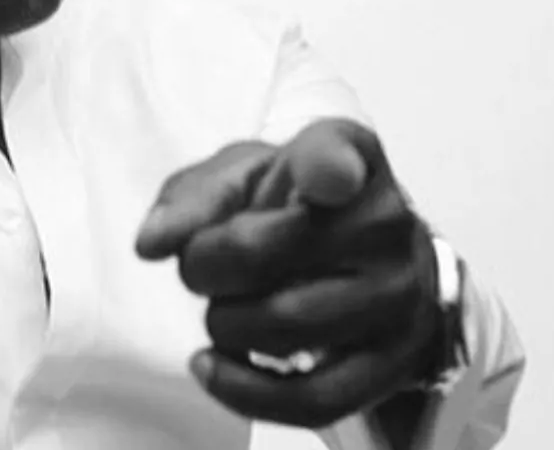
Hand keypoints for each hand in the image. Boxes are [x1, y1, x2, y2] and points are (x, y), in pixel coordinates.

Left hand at [135, 119, 440, 428]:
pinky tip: (216, 367)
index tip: (324, 179)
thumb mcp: (238, 179)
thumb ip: (191, 199)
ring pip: (284, 326)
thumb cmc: (292, 207)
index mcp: (347, 156)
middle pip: (261, 251)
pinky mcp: (396, 361)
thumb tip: (154, 242)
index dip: (327, 169)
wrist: (360, 257)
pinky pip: (315, 398)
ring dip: (225, 325)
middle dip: (203, 267)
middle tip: (201, 267)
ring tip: (225, 310)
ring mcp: (399, 294)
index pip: (335, 159)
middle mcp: (384, 220)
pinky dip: (247, 391)